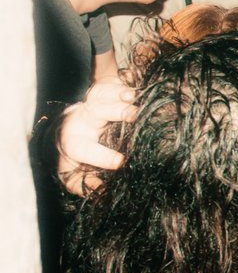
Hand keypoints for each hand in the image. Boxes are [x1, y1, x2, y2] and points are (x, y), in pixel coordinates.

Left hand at [57, 79, 137, 194]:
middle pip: (97, 112)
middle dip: (116, 112)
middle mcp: (83, 120)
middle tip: (134, 116)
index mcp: (74, 142)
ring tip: (134, 96)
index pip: (84, 148)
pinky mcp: (102, 94)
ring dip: (119, 93)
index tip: (120, 162)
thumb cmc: (73, 156)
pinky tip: (137, 86)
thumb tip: (101, 190)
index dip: (102, 156)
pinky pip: (111, 84)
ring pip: (103, 94)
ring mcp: (93, 104)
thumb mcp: (71, 175)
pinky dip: (124, 83)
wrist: (66, 129)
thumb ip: (82, 185)